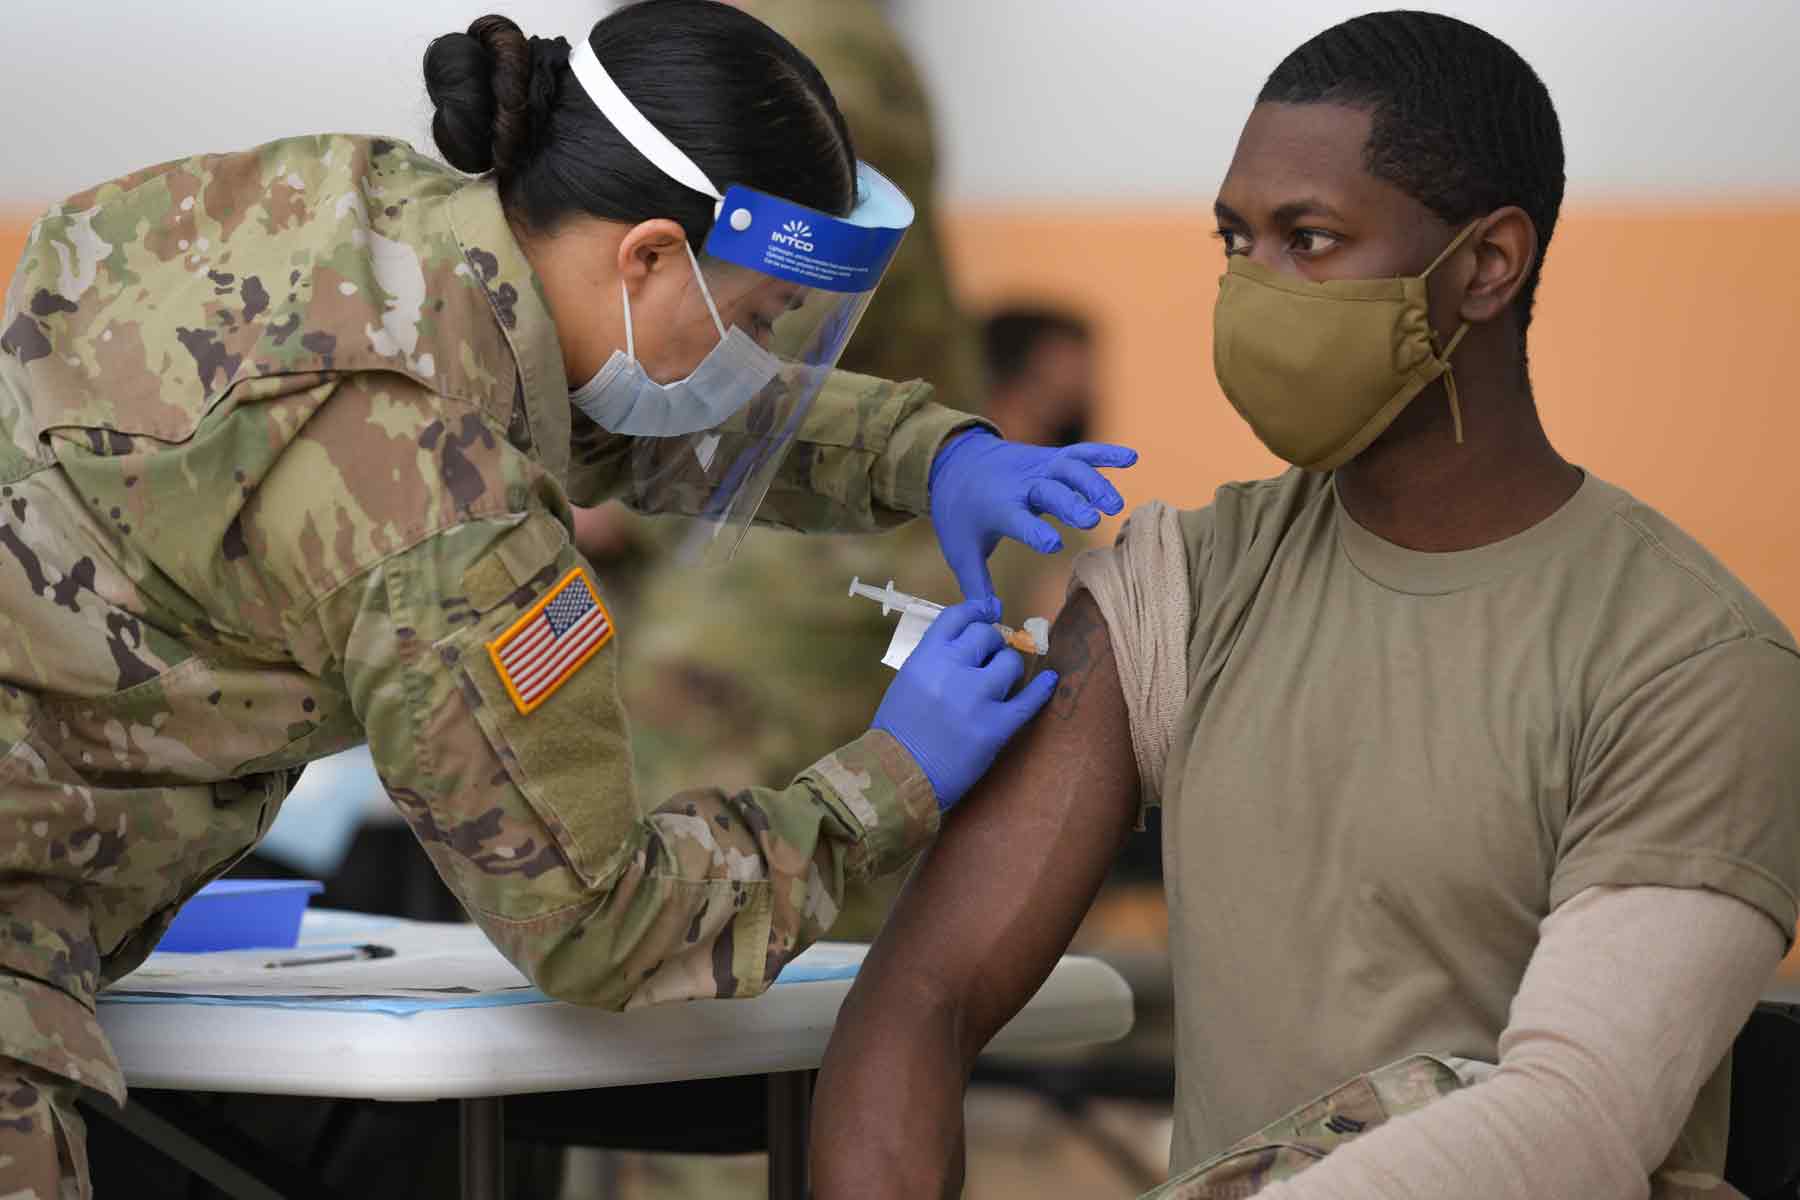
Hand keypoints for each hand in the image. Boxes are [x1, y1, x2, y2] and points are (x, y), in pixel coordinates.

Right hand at [871, 597, 1058, 809]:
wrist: (897, 777)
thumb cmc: (897, 732)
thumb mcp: (908, 682)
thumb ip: (936, 659)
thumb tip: (969, 641)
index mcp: (925, 658)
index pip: (957, 617)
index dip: (976, 611)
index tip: (987, 613)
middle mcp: (952, 670)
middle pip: (987, 636)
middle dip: (991, 644)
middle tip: (988, 658)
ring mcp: (976, 698)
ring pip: (1010, 663)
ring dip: (1008, 669)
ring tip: (1000, 682)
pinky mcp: (995, 727)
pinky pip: (1028, 701)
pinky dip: (1042, 689)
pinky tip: (1050, 681)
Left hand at [928, 430, 1136, 604]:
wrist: (956, 461)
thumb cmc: (960, 512)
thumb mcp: (960, 550)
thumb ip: (976, 586)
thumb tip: (992, 617)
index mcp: (998, 508)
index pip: (1018, 520)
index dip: (1034, 531)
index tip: (1053, 544)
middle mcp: (1021, 485)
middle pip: (1049, 490)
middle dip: (1070, 503)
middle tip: (1091, 520)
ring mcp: (1038, 467)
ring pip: (1069, 468)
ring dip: (1093, 483)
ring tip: (1114, 505)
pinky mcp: (1051, 457)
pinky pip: (1080, 453)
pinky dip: (1105, 453)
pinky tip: (1132, 459)